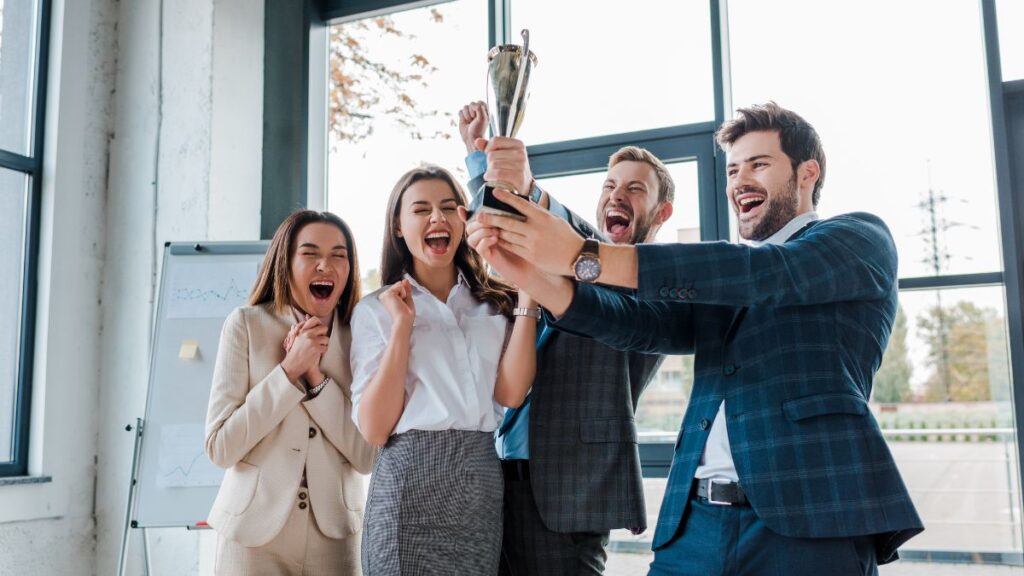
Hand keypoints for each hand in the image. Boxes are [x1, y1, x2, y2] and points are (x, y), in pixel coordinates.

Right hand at [281, 316, 328, 383]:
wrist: (292, 364)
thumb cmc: (295, 351)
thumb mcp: (297, 336)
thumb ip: (303, 327)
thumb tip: (307, 315)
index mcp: (303, 330)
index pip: (315, 319)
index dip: (320, 324)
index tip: (319, 330)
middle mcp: (307, 334)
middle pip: (324, 328)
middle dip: (324, 335)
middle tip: (320, 340)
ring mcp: (312, 341)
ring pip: (326, 339)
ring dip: (324, 344)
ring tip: (317, 348)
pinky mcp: (316, 348)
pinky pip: (326, 347)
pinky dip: (323, 351)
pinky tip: (317, 353)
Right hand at [378, 279, 415, 329]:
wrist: (404, 320)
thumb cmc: (406, 314)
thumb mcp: (407, 299)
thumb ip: (405, 289)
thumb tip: (404, 279)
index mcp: (386, 298)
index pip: (399, 288)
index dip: (404, 294)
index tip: (402, 305)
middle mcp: (383, 295)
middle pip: (399, 284)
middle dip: (404, 293)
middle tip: (402, 305)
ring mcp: (384, 294)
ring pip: (400, 284)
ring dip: (404, 294)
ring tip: (400, 304)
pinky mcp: (388, 293)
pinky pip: (400, 286)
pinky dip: (403, 293)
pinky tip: (399, 302)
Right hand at [458, 101, 487, 154]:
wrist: (471, 139)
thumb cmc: (479, 130)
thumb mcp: (482, 118)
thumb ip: (479, 108)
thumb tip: (472, 104)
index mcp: (484, 111)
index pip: (480, 102)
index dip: (478, 108)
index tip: (479, 116)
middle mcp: (477, 111)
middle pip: (471, 103)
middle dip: (472, 112)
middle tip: (474, 120)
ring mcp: (469, 113)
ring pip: (465, 107)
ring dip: (467, 115)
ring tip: (470, 122)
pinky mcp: (463, 116)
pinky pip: (460, 111)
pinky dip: (462, 117)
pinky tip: (465, 122)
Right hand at [462, 207, 537, 288]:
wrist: (532, 265)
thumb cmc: (527, 245)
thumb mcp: (519, 226)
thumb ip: (511, 214)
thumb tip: (512, 195)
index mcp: (488, 228)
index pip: (473, 219)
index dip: (465, 214)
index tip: (462, 208)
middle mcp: (484, 238)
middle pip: (469, 227)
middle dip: (475, 221)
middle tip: (487, 217)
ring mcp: (486, 248)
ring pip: (471, 238)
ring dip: (480, 231)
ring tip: (494, 229)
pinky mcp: (490, 258)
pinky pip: (480, 248)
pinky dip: (485, 241)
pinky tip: (495, 237)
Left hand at [470, 190, 584, 276]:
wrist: (577, 256)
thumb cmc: (567, 236)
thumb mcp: (555, 220)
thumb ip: (539, 213)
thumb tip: (526, 204)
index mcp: (542, 217)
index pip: (520, 204)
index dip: (506, 197)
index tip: (494, 191)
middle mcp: (535, 229)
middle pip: (508, 221)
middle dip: (491, 217)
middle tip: (479, 214)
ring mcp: (532, 243)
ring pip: (507, 235)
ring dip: (495, 230)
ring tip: (485, 227)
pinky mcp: (530, 255)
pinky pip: (512, 247)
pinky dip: (502, 242)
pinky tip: (496, 238)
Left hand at [482, 137, 531, 196]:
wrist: (523, 185)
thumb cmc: (511, 168)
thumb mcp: (503, 154)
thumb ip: (490, 147)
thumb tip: (477, 141)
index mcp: (518, 144)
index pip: (495, 141)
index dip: (488, 149)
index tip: (491, 156)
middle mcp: (521, 154)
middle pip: (492, 154)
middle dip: (489, 163)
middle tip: (493, 169)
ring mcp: (521, 166)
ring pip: (494, 165)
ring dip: (489, 172)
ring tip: (493, 175)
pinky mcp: (518, 178)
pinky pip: (498, 174)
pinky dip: (492, 177)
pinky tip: (491, 180)